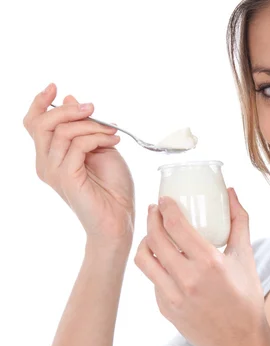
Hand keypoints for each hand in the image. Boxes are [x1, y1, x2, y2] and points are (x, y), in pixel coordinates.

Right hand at [23, 83, 134, 244]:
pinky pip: (78, 145)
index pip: (34, 124)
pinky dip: (97, 138)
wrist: (119, 219)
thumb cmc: (112, 189)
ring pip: (63, 132)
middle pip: (42, 123)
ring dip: (91, 126)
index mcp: (51, 156)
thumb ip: (85, 127)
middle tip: (93, 109)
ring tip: (112, 132)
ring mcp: (54, 172)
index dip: (40, 103)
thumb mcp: (100, 148)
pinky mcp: (66, 178)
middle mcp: (47, 164)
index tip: (55, 87)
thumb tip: (71, 100)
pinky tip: (113, 142)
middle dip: (68, 110)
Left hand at [134, 188, 269, 345]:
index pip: (176, 225)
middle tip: (155, 210)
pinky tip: (164, 261)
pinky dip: (156, 266)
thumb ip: (239, 221)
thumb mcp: (246, 257)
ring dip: (146, 241)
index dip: (165, 207)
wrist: (238, 342)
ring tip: (153, 234)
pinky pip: (152, 279)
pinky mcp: (165, 308)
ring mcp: (173, 296)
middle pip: (155, 238)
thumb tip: (230, 192)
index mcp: (209, 263)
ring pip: (145, 259)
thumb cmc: (246, 299)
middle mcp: (188, 279)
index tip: (163, 199)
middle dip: (152, 218)